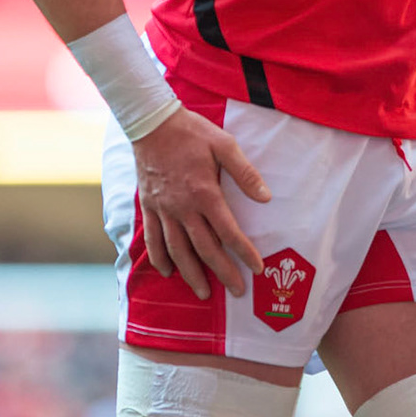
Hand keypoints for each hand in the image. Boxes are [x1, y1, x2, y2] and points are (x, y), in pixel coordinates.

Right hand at [132, 106, 271, 299]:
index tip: (257, 269)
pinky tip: (167, 272)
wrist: (152, 123)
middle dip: (222, 272)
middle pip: (204, 248)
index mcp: (205, 193)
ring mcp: (164, 208)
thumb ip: (245, 173)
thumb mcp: (224, 144)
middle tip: (236, 291)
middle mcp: (183, 207)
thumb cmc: (192, 132)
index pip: (228, 231)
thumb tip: (266, 197)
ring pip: (177, 249)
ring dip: (191, 273)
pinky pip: (152, 238)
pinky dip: (159, 257)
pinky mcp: (149, 206)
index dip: (244, 252)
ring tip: (202, 293)